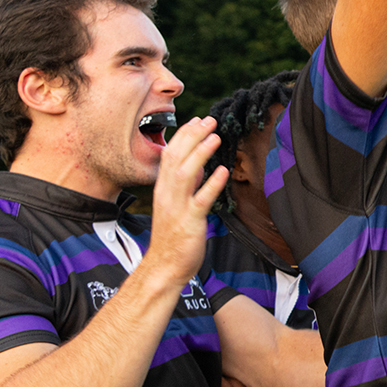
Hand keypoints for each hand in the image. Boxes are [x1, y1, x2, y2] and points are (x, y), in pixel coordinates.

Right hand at [144, 118, 225, 284]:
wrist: (163, 266)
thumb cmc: (173, 236)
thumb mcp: (177, 204)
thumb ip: (187, 185)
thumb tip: (200, 165)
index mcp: (163, 188)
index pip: (170, 153)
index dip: (185, 135)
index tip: (199, 120)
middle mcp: (167, 194)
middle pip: (175, 157)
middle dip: (192, 136)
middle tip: (210, 120)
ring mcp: (176, 207)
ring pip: (185, 173)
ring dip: (200, 153)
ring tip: (216, 137)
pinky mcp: (188, 222)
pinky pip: (200, 200)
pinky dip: (210, 184)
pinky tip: (222, 171)